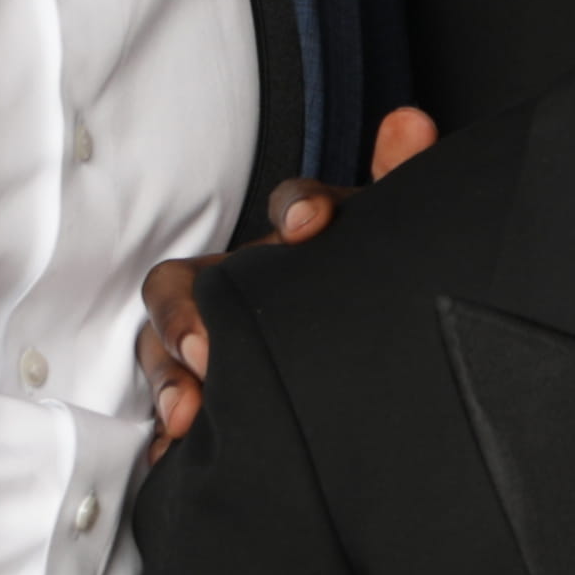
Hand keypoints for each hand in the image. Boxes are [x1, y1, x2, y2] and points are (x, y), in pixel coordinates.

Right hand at [145, 108, 436, 452]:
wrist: (370, 358)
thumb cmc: (370, 283)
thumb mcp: (394, 240)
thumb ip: (405, 179)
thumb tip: (409, 122)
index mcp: (300, 241)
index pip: (287, 208)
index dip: (296, 208)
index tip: (312, 224)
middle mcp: (248, 284)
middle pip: (189, 283)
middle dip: (188, 313)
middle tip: (208, 348)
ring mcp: (217, 336)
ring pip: (165, 343)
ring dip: (169, 375)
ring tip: (188, 411)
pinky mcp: (206, 388)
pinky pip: (172, 404)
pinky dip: (167, 429)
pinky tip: (171, 452)